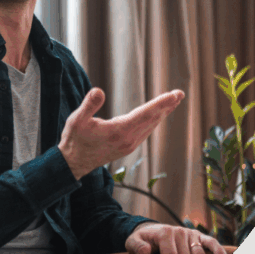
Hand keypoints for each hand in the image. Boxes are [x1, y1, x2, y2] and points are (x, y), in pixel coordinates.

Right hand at [58, 88, 185, 179]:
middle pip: (152, 119)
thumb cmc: (74, 139)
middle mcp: (128, 140)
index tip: (174, 95)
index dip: (161, 103)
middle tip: (180, 93)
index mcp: (118, 131)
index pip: (145, 114)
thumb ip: (89, 105)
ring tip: (173, 101)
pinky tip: (158, 115)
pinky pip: (146, 131)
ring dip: (162, 113)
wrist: (73, 163)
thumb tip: (98, 90)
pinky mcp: (127, 147)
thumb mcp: (76, 120)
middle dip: (167, 105)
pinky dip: (154, 121)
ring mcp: (129, 145)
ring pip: (151, 126)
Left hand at [125, 223, 228, 253]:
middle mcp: (179, 232)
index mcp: (164, 233)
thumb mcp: (132, 241)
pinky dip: (218, 250)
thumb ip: (136, 246)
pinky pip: (210, 242)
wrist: (151, 231)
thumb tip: (145, 252)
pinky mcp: (198, 236)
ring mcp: (190, 234)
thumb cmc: (143, 241)